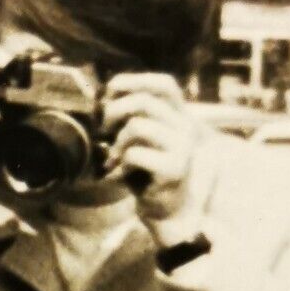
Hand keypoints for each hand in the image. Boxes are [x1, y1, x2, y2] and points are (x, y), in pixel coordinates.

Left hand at [99, 73, 199, 227]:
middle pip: (144, 101)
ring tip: (117, 156)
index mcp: (179, 116)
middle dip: (114, 112)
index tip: (109, 94)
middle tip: (104, 130)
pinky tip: (125, 172)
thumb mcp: (138, 138)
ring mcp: (182, 148)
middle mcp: (186, 127)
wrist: (166, 208)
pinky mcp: (174, 169)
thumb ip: (129, 116)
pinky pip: (135, 153)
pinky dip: (122, 162)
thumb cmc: (146, 170)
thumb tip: (103, 99)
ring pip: (138, 126)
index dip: (134, 81)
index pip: (164, 84)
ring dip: (118, 141)